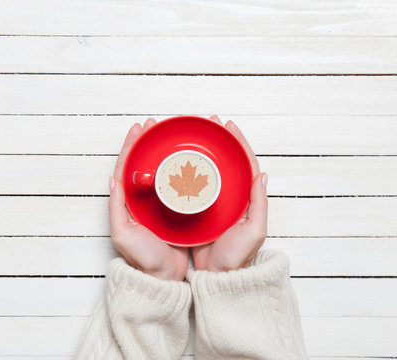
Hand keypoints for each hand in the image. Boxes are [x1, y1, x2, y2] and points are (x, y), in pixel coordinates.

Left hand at [109, 118, 187, 280]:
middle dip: (145, 144)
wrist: (163, 276)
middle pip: (141, 165)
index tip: (136, 130)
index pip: (126, 168)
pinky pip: (173, 184)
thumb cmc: (144, 258)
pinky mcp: (174, 210)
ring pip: (158, 172)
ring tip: (166, 137)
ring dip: (160, 153)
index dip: (130, 148)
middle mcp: (142, 201)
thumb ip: (116, 209)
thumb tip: (113, 181)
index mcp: (128, 203)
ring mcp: (159, 204)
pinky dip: (176, 170)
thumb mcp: (123, 234)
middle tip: (151, 126)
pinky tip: (183, 161)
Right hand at [192, 115, 267, 271]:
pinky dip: (191, 171)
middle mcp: (230, 197)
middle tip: (210, 123)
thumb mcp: (254, 231)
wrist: (218, 275)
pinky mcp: (199, 210)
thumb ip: (259, 204)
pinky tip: (182, 162)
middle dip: (220, 141)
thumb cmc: (237, 256)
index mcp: (246, 199)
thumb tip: (262, 176)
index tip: (229, 126)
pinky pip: (196, 185)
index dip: (239, 143)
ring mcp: (214, 202)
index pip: (246, 164)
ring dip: (204, 152)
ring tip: (195, 136)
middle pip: (226, 163)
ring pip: (210, 171)